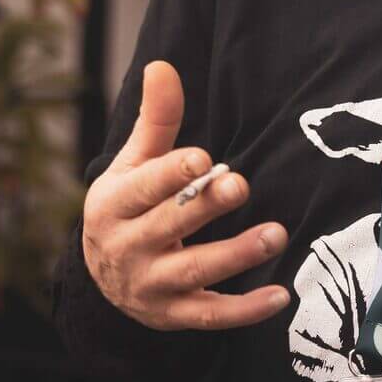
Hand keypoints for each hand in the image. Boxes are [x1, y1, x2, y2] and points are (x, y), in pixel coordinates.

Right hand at [81, 60, 290, 330]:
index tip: (203, 158)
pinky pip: (211, 316)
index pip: (144, 187)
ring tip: (275, 234)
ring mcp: (150, 285)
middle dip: (205, 207)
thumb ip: (156, 119)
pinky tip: (280, 295)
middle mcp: (128, 247)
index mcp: (114, 203)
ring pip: (194, 272)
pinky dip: (245, 310)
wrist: (100, 277)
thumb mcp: (133, 163)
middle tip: (241, 185)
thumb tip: (162, 65)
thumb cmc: (128, 205)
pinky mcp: (173, 314)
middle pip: (170, 226)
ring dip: (235, 255)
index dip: (172, 173)